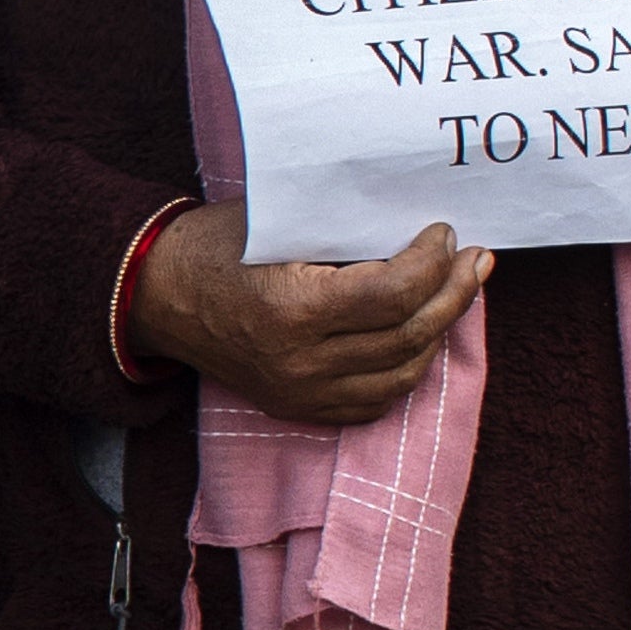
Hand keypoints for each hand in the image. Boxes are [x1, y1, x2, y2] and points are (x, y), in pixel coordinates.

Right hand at [130, 206, 490, 427]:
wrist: (157, 296)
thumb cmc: (215, 245)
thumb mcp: (276, 222)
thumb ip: (343, 229)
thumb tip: (413, 225)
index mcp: (292, 309)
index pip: (392, 294)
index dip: (432, 264)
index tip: (443, 234)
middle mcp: (300, 362)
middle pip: (407, 336)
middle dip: (453, 294)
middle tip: (474, 261)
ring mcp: (299, 392)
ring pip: (401, 376)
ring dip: (437, 333)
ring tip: (455, 295)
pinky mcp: (297, 407)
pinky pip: (373, 402)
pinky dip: (406, 370)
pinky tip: (419, 337)